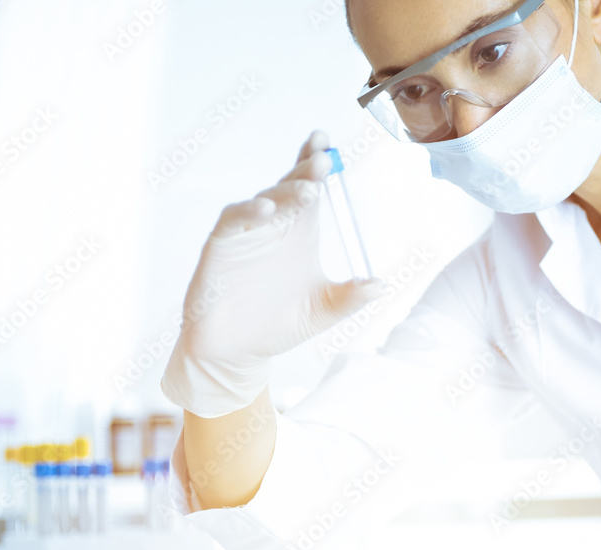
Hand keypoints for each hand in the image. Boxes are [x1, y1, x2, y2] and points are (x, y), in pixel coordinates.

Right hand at [161, 131, 382, 417]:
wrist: (238, 353)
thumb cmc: (277, 326)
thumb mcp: (323, 312)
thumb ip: (350, 298)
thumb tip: (381, 286)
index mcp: (298, 231)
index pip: (308, 187)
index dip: (315, 163)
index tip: (329, 144)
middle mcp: (273, 226)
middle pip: (290, 186)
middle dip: (307, 171)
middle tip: (325, 161)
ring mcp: (246, 235)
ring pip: (265, 200)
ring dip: (286, 192)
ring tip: (310, 190)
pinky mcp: (220, 247)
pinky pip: (233, 221)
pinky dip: (248, 213)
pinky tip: (267, 211)